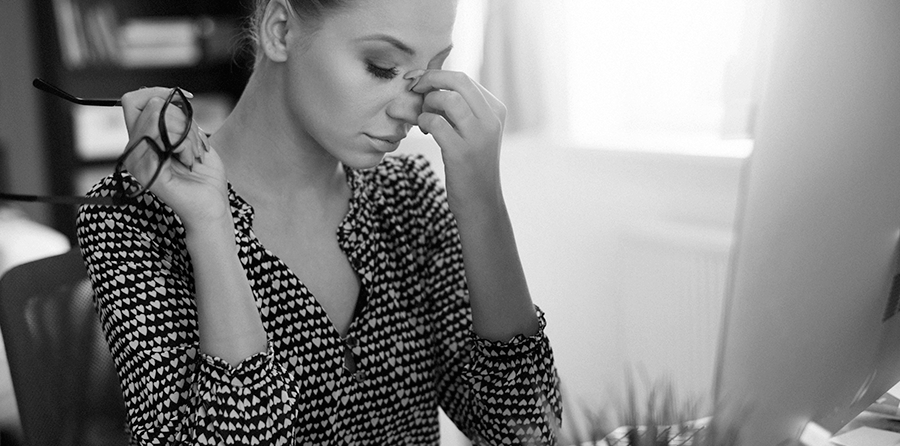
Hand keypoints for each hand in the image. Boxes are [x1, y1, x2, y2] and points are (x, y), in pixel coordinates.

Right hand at [120, 87, 228, 227]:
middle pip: (149, 105)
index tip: (188, 99)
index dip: (160, 92)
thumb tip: (170, 98)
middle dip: (182, 118)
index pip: (135, 100)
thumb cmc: (205, 177)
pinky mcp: (145, 170)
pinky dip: (184, 144)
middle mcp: (134, 149)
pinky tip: (189, 161)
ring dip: (185, 133)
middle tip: (194, 143)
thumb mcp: (194, 139)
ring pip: (156, 116)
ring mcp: (136, 160)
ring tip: (191, 155)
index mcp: (142, 140)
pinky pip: (159, 135)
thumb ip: (178, 118)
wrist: (212, 207)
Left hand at [409, 70, 507, 208]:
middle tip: (414, 89)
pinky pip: (435, 122)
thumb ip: (458, 109)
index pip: (464, 79)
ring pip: (447, 98)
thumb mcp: (473, 132)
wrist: (480, 202)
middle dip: (430, 79)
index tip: (418, 82)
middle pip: (458, 81)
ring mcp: (478, 136)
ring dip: (427, 103)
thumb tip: (428, 84)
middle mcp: (491, 119)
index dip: (437, 76)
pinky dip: (423, 122)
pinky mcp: (461, 152)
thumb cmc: (470, 165)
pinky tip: (425, 132)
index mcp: (495, 110)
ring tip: (423, 118)